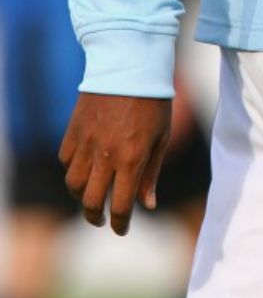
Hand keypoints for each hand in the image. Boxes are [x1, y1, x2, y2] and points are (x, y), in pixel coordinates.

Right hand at [60, 93, 172, 234]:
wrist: (130, 68)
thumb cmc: (154, 103)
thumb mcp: (162, 138)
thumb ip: (151, 174)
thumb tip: (148, 205)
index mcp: (131, 159)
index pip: (120, 205)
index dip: (120, 223)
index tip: (122, 229)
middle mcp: (105, 156)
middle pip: (89, 201)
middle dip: (95, 216)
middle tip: (102, 219)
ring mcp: (85, 144)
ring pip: (72, 184)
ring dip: (81, 195)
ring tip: (92, 195)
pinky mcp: (72, 132)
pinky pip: (65, 160)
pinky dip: (72, 169)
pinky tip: (84, 167)